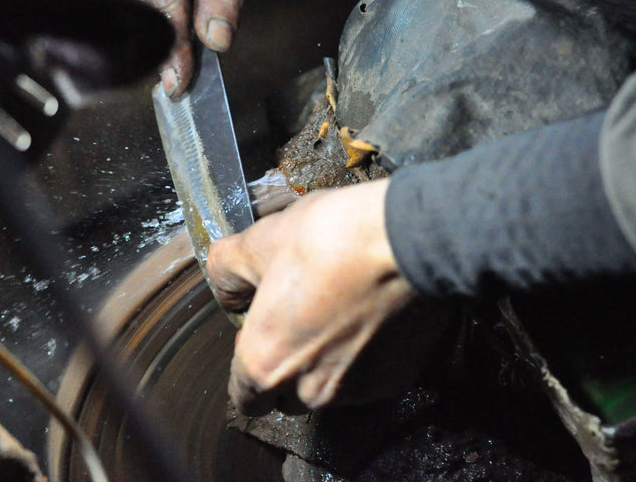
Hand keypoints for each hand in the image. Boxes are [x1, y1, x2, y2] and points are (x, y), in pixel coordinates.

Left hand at [207, 179, 419, 415]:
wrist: (409, 237)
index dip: (249, 364)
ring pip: (330, 389)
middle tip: (303, 315)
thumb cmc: (334, 238)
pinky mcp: (397, 378)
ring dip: (330, 362)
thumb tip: (226, 287)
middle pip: (288, 395)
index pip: (244, 397)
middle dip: (291, 365)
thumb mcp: (261, 241)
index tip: (263, 335)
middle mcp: (310, 389)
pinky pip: (370, 378)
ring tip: (341, 310)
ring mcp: (358, 389)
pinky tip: (371, 315)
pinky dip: (368, 356)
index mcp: (267, 363)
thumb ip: (228, 271)